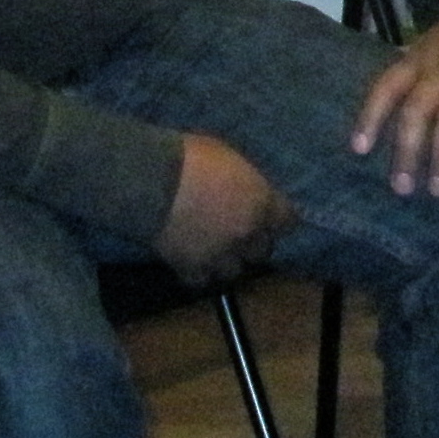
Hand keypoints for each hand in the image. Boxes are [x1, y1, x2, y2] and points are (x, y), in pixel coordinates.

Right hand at [155, 133, 290, 282]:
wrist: (150, 181)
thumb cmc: (190, 158)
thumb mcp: (229, 157)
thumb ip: (244, 180)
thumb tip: (246, 186)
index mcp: (262, 203)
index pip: (288, 221)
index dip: (278, 220)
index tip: (270, 217)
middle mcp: (248, 233)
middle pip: (262, 251)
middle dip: (252, 244)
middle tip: (237, 234)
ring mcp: (221, 254)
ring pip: (234, 271)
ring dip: (226, 262)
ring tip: (213, 252)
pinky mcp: (192, 268)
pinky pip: (201, 280)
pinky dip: (197, 273)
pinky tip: (189, 263)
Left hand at [351, 13, 438, 196]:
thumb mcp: (434, 40)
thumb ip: (418, 64)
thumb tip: (398, 88)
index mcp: (418, 60)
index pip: (385, 89)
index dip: (371, 119)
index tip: (359, 150)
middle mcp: (438, 72)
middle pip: (415, 114)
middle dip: (407, 152)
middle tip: (402, 189)